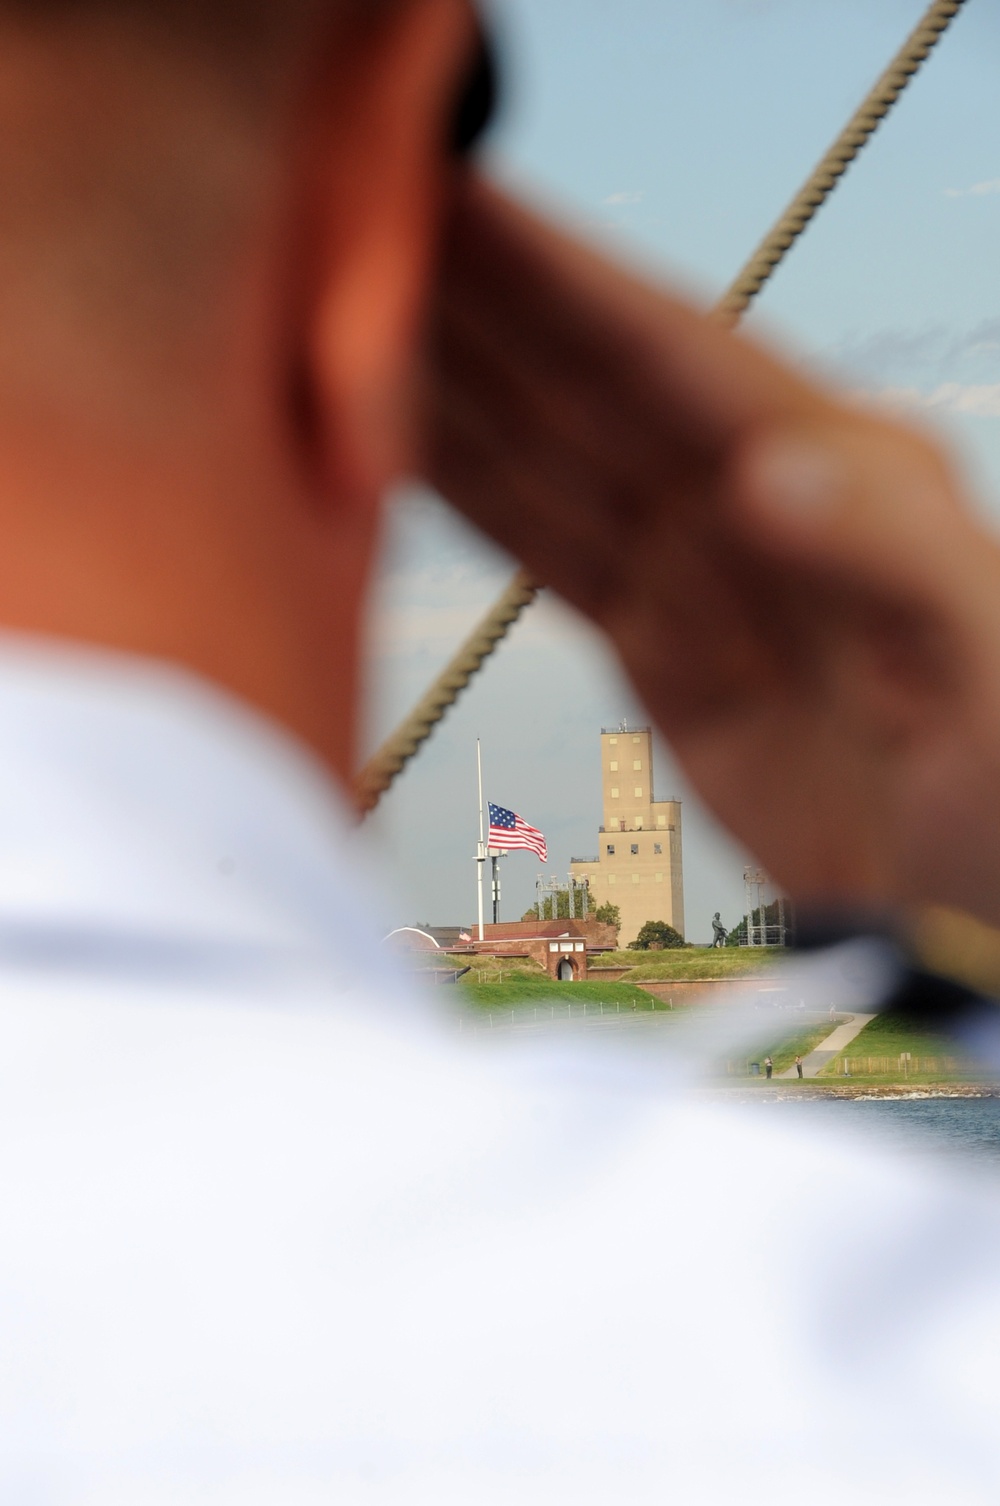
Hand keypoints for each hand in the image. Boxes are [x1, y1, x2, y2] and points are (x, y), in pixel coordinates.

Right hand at [424, 176, 999, 925]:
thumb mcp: (987, 669)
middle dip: (472, 301)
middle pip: (583, 382)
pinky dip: (472, 496)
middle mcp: (760, 496)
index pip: (663, 352)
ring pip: (549, 456)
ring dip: (449, 387)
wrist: (982, 910)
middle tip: (351, 219)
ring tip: (343, 316)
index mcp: (839, 469)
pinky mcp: (666, 647)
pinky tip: (403, 452)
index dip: (551, 277)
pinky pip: (548, 549)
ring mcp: (705, 570)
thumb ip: (887, 553)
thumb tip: (755, 469)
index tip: (448, 198)